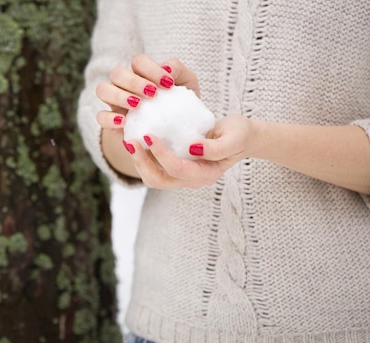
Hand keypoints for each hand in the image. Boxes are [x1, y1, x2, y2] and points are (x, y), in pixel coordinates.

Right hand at [96, 55, 200, 129]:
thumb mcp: (187, 86)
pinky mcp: (111, 123)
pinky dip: (109, 118)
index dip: (151, 69)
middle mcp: (124, 85)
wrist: (178, 135)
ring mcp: (115, 103)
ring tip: (137, 105)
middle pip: (117, 73)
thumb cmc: (181, 106)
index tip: (168, 84)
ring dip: (119, 95)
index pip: (139, 62)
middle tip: (152, 94)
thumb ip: (180, 71)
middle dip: (134, 82)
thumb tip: (167, 67)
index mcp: (141, 74)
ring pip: (103, 90)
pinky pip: (100, 117)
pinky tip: (124, 122)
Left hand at [128, 115, 254, 188]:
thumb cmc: (239, 134)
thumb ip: (217, 147)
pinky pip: (154, 168)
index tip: (149, 135)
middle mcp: (191, 180)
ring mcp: (182, 176)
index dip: (161, 154)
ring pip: (153, 178)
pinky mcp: (175, 168)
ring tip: (129, 140)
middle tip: (130, 141)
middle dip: (142, 162)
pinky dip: (142, 157)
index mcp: (206, 174)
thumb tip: (193, 148)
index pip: (177, 169)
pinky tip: (135, 139)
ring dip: (139, 161)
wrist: (240, 137)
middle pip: (159, 180)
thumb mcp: (234, 137)